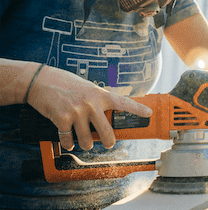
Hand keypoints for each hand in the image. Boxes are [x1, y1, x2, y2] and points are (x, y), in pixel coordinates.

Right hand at [26, 65, 152, 150]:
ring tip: (84, 142)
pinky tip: (68, 140)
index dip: (137, 109)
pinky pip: (68, 139)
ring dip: (85, 144)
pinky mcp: (62, 119)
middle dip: (109, 142)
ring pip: (87, 140)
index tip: (148, 113)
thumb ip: (100, 99)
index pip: (123, 102)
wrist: (41, 81)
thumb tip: (112, 110)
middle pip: (107, 132)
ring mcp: (76, 112)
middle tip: (109, 144)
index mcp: (100, 94)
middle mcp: (91, 103)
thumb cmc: (66, 83)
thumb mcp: (88, 87)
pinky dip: (68, 143)